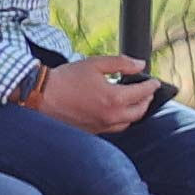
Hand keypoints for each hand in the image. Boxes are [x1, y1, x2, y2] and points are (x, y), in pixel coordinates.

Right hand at [32, 56, 156, 136]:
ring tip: (134, 103)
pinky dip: (121, 120)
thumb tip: (140, 64)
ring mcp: (101, 126)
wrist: (40, 96)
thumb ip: (121, 63)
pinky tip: (116, 112)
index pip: (143, 92)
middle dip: (146, 99)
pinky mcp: (91, 131)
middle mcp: (111, 115)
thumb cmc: (66, 79)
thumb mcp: (95, 64)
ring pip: (128, 122)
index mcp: (114, 98)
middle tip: (146, 91)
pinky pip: (114, 128)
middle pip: (140, 111)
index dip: (152, 85)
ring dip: (135, 112)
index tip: (154, 81)